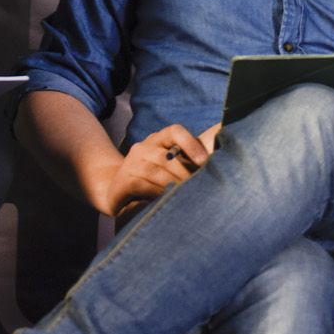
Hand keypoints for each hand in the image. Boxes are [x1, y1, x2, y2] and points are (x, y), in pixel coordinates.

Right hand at [91, 123, 214, 219]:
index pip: (174, 131)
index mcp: (157, 140)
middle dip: (185, 174)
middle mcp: (142, 147)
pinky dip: (157, 193)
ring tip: (186, 197)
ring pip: (156, 171)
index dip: (190, 143)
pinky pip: (142, 185)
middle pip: (167, 156)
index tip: (204, 162)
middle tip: (199, 189)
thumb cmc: (152, 180)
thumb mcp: (168, 168)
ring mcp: (130, 163)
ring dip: (173, 186)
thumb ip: (187, 164)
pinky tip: (165, 201)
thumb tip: (218, 166)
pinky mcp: (123, 181)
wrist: (115, 191)